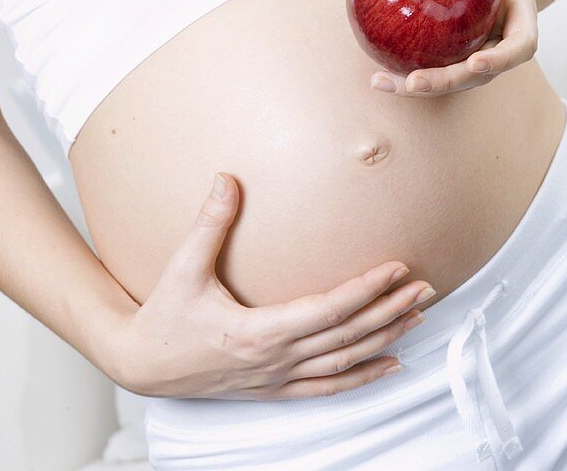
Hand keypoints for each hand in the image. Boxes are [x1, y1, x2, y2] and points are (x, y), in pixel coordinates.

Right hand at [107, 173, 433, 400]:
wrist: (142, 364)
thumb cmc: (164, 316)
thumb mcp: (183, 266)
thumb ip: (209, 222)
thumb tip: (228, 178)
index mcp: (258, 331)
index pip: (328, 310)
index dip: (366, 290)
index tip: (395, 268)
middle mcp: (275, 359)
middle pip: (347, 336)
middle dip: (389, 311)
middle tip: (425, 286)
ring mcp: (276, 378)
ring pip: (344, 362)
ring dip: (384, 339)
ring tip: (417, 316)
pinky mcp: (273, 388)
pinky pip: (327, 387)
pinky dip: (362, 377)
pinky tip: (389, 365)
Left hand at [370, 0, 537, 96]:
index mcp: (519, 12)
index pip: (520, 44)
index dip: (501, 58)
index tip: (475, 61)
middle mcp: (503, 40)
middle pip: (482, 73)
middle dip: (449, 82)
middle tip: (413, 82)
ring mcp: (484, 52)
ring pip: (458, 80)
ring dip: (424, 87)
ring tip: (384, 83)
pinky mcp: (462, 57)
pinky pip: (441, 69)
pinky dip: (413, 76)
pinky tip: (380, 74)